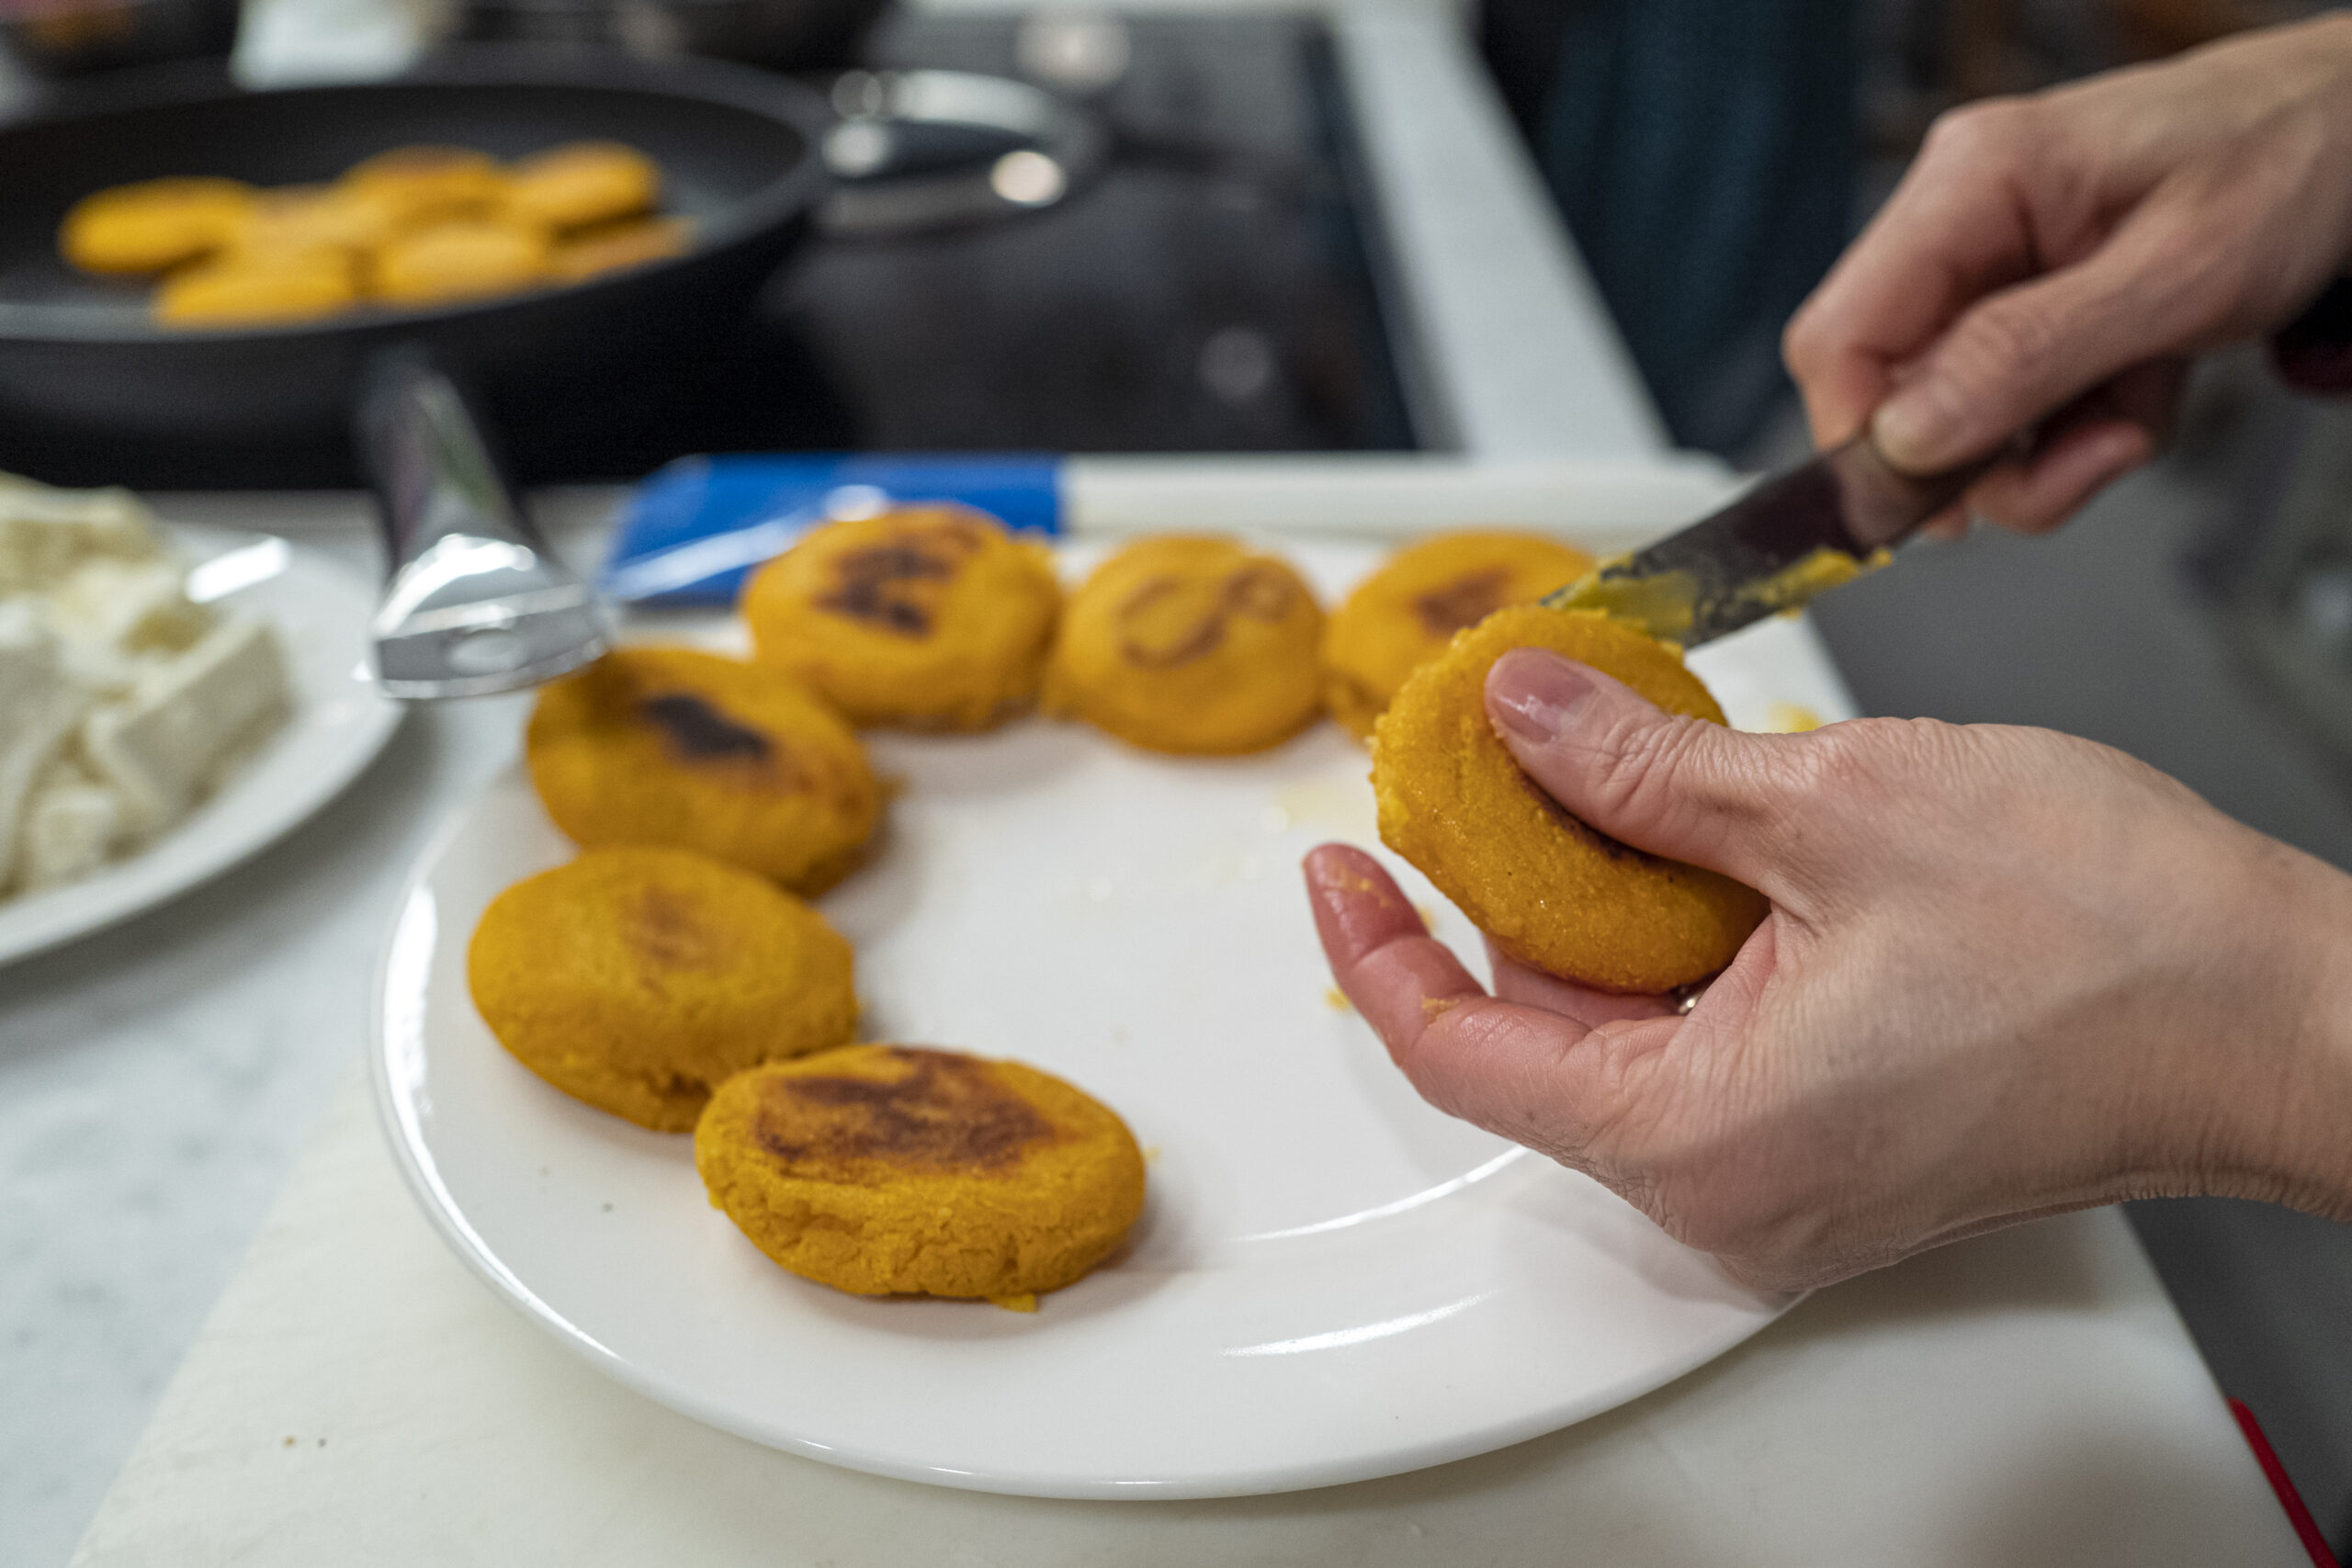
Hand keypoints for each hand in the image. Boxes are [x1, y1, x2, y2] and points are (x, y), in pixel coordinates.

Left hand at [1304, 648, 2351, 1288]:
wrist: (2284, 1010)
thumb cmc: (2112, 934)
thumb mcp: (1833, 803)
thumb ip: (1642, 765)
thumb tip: (1526, 711)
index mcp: (1700, 1137)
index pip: (1458, 1054)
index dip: (1377, 945)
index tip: (1337, 856)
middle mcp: (1729, 1192)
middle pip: (1537, 1038)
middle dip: (1498, 895)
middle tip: (1479, 764)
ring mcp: (1786, 1180)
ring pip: (1624, 1034)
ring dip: (1596, 907)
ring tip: (1587, 773)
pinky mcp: (1837, 1145)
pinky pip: (1704, 1046)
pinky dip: (1676, 944)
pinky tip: (1688, 838)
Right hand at [1784, 13, 2351, 535]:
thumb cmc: (2292, 161)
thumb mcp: (2173, 275)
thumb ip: (2029, 355)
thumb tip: (1905, 436)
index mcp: (1974, 183)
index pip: (1840, 337)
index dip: (1863, 439)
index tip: (1927, 509)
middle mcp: (1966, 222)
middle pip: (1896, 392)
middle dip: (1989, 457)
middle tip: (2086, 461)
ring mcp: (1996, 268)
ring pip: (1956, 419)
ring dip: (2046, 453)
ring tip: (2135, 418)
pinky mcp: (2033, 309)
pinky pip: (2016, 410)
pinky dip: (2079, 431)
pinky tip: (2141, 392)